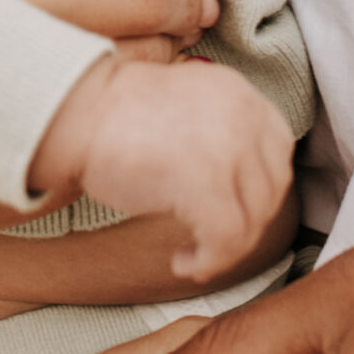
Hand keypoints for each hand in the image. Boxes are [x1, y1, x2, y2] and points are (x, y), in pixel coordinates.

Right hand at [34, 59, 293, 280]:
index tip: (230, 210)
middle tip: (210, 241)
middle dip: (246, 223)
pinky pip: (227, 239)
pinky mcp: (206, 181)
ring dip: (226, 248)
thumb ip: (222, 134)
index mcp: (239, 92)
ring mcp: (229, 147)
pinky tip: (183, 261)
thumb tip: (242, 191)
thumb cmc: (115, 119)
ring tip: (193, 254)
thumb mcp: (188, 108)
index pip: (278, 150)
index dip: (259, 188)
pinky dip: (209, 261)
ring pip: (253, 219)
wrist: (75, 113)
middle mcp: (243, 114)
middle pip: (272, 187)